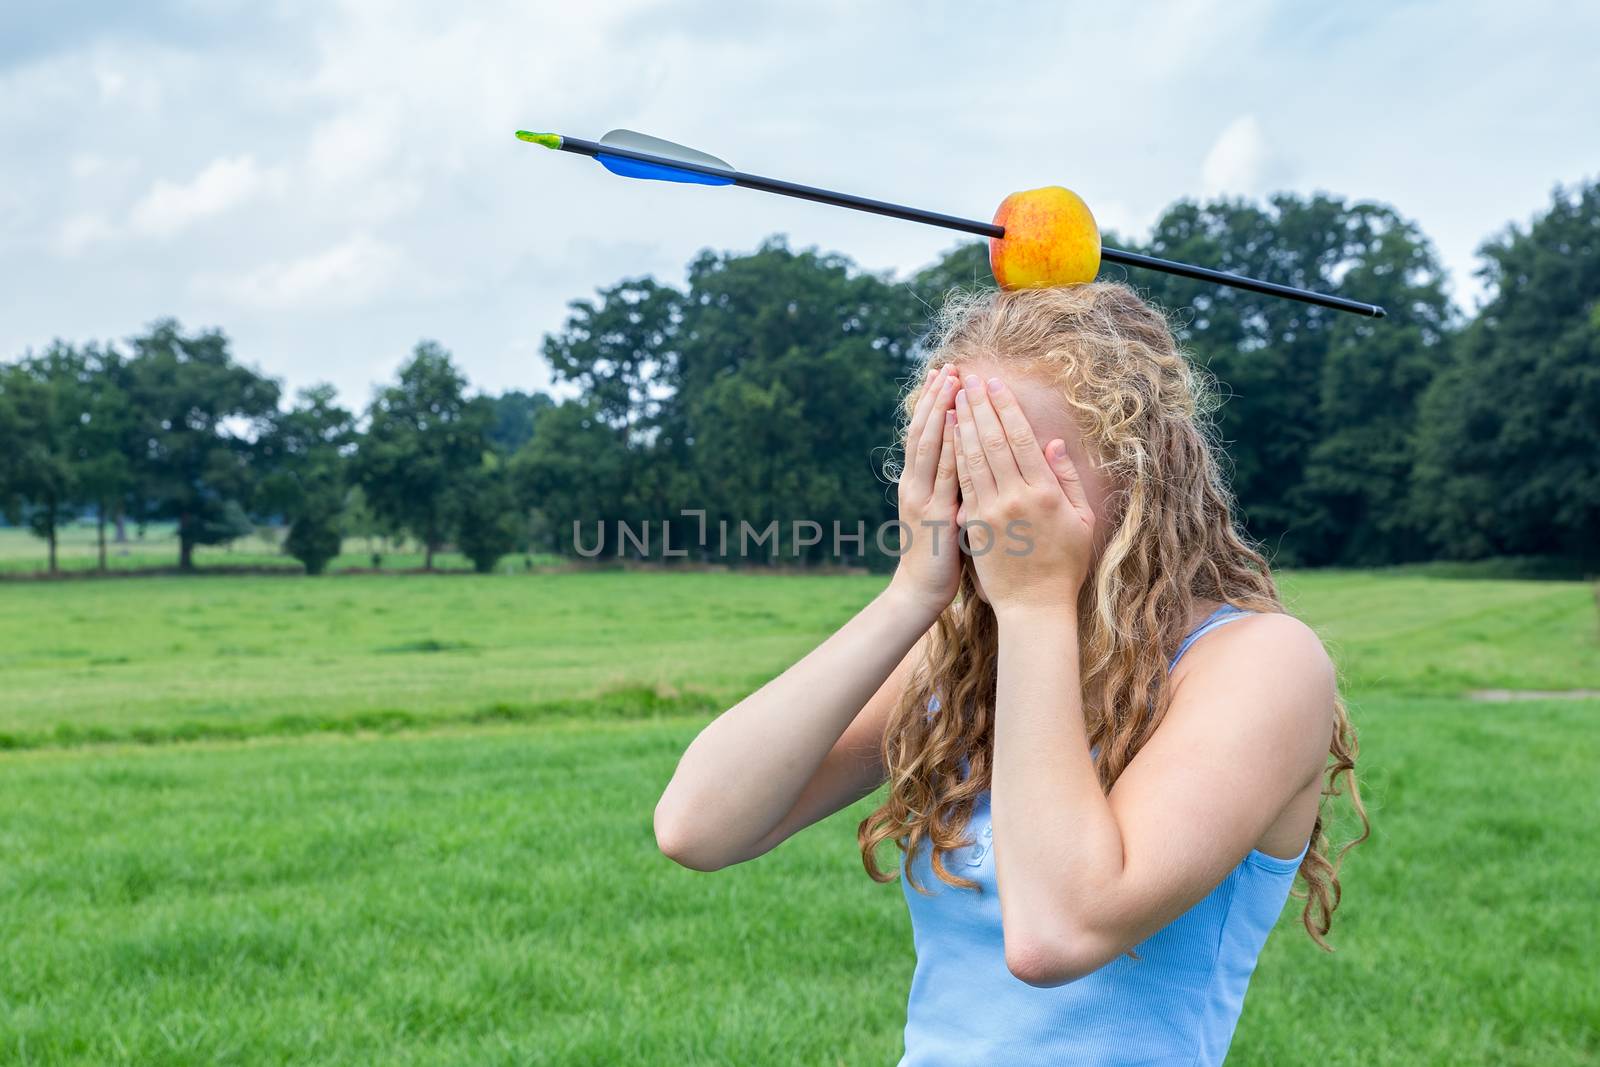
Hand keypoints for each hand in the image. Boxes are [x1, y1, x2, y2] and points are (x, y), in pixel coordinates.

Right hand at [887, 366, 962, 619]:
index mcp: (916, 485)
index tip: (944, 376)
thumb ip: (950, 489)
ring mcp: (921, 498)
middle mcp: (914, 485)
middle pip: (923, 431)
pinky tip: (957, 422)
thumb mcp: (942, 516)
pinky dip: (949, 445)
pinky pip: (944, 473)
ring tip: (951, 381)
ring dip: (940, 410)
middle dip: (936, 398)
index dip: (931, 405)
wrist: (919, 593)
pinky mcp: (934, 514)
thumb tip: (964, 463)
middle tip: (948, 366)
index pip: (923, 435)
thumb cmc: (938, 559)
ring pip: (929, 445)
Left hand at [952, 373, 1094, 619]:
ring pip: (973, 458)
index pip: (1021, 439)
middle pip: (993, 441)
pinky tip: (949, 436)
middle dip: (979, 407)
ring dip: (963, 424)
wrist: (1034, 606)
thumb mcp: (1081, 521)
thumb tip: (1054, 443)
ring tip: (954, 397)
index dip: (1006, 408)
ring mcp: (991, 512)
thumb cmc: (1064, 564)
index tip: (995, 384)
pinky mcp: (972, 526)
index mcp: (1045, 493)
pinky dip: (954, 456)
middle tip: (968, 379)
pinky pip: (961, 483)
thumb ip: (1067, 480)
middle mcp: (1016, 498)